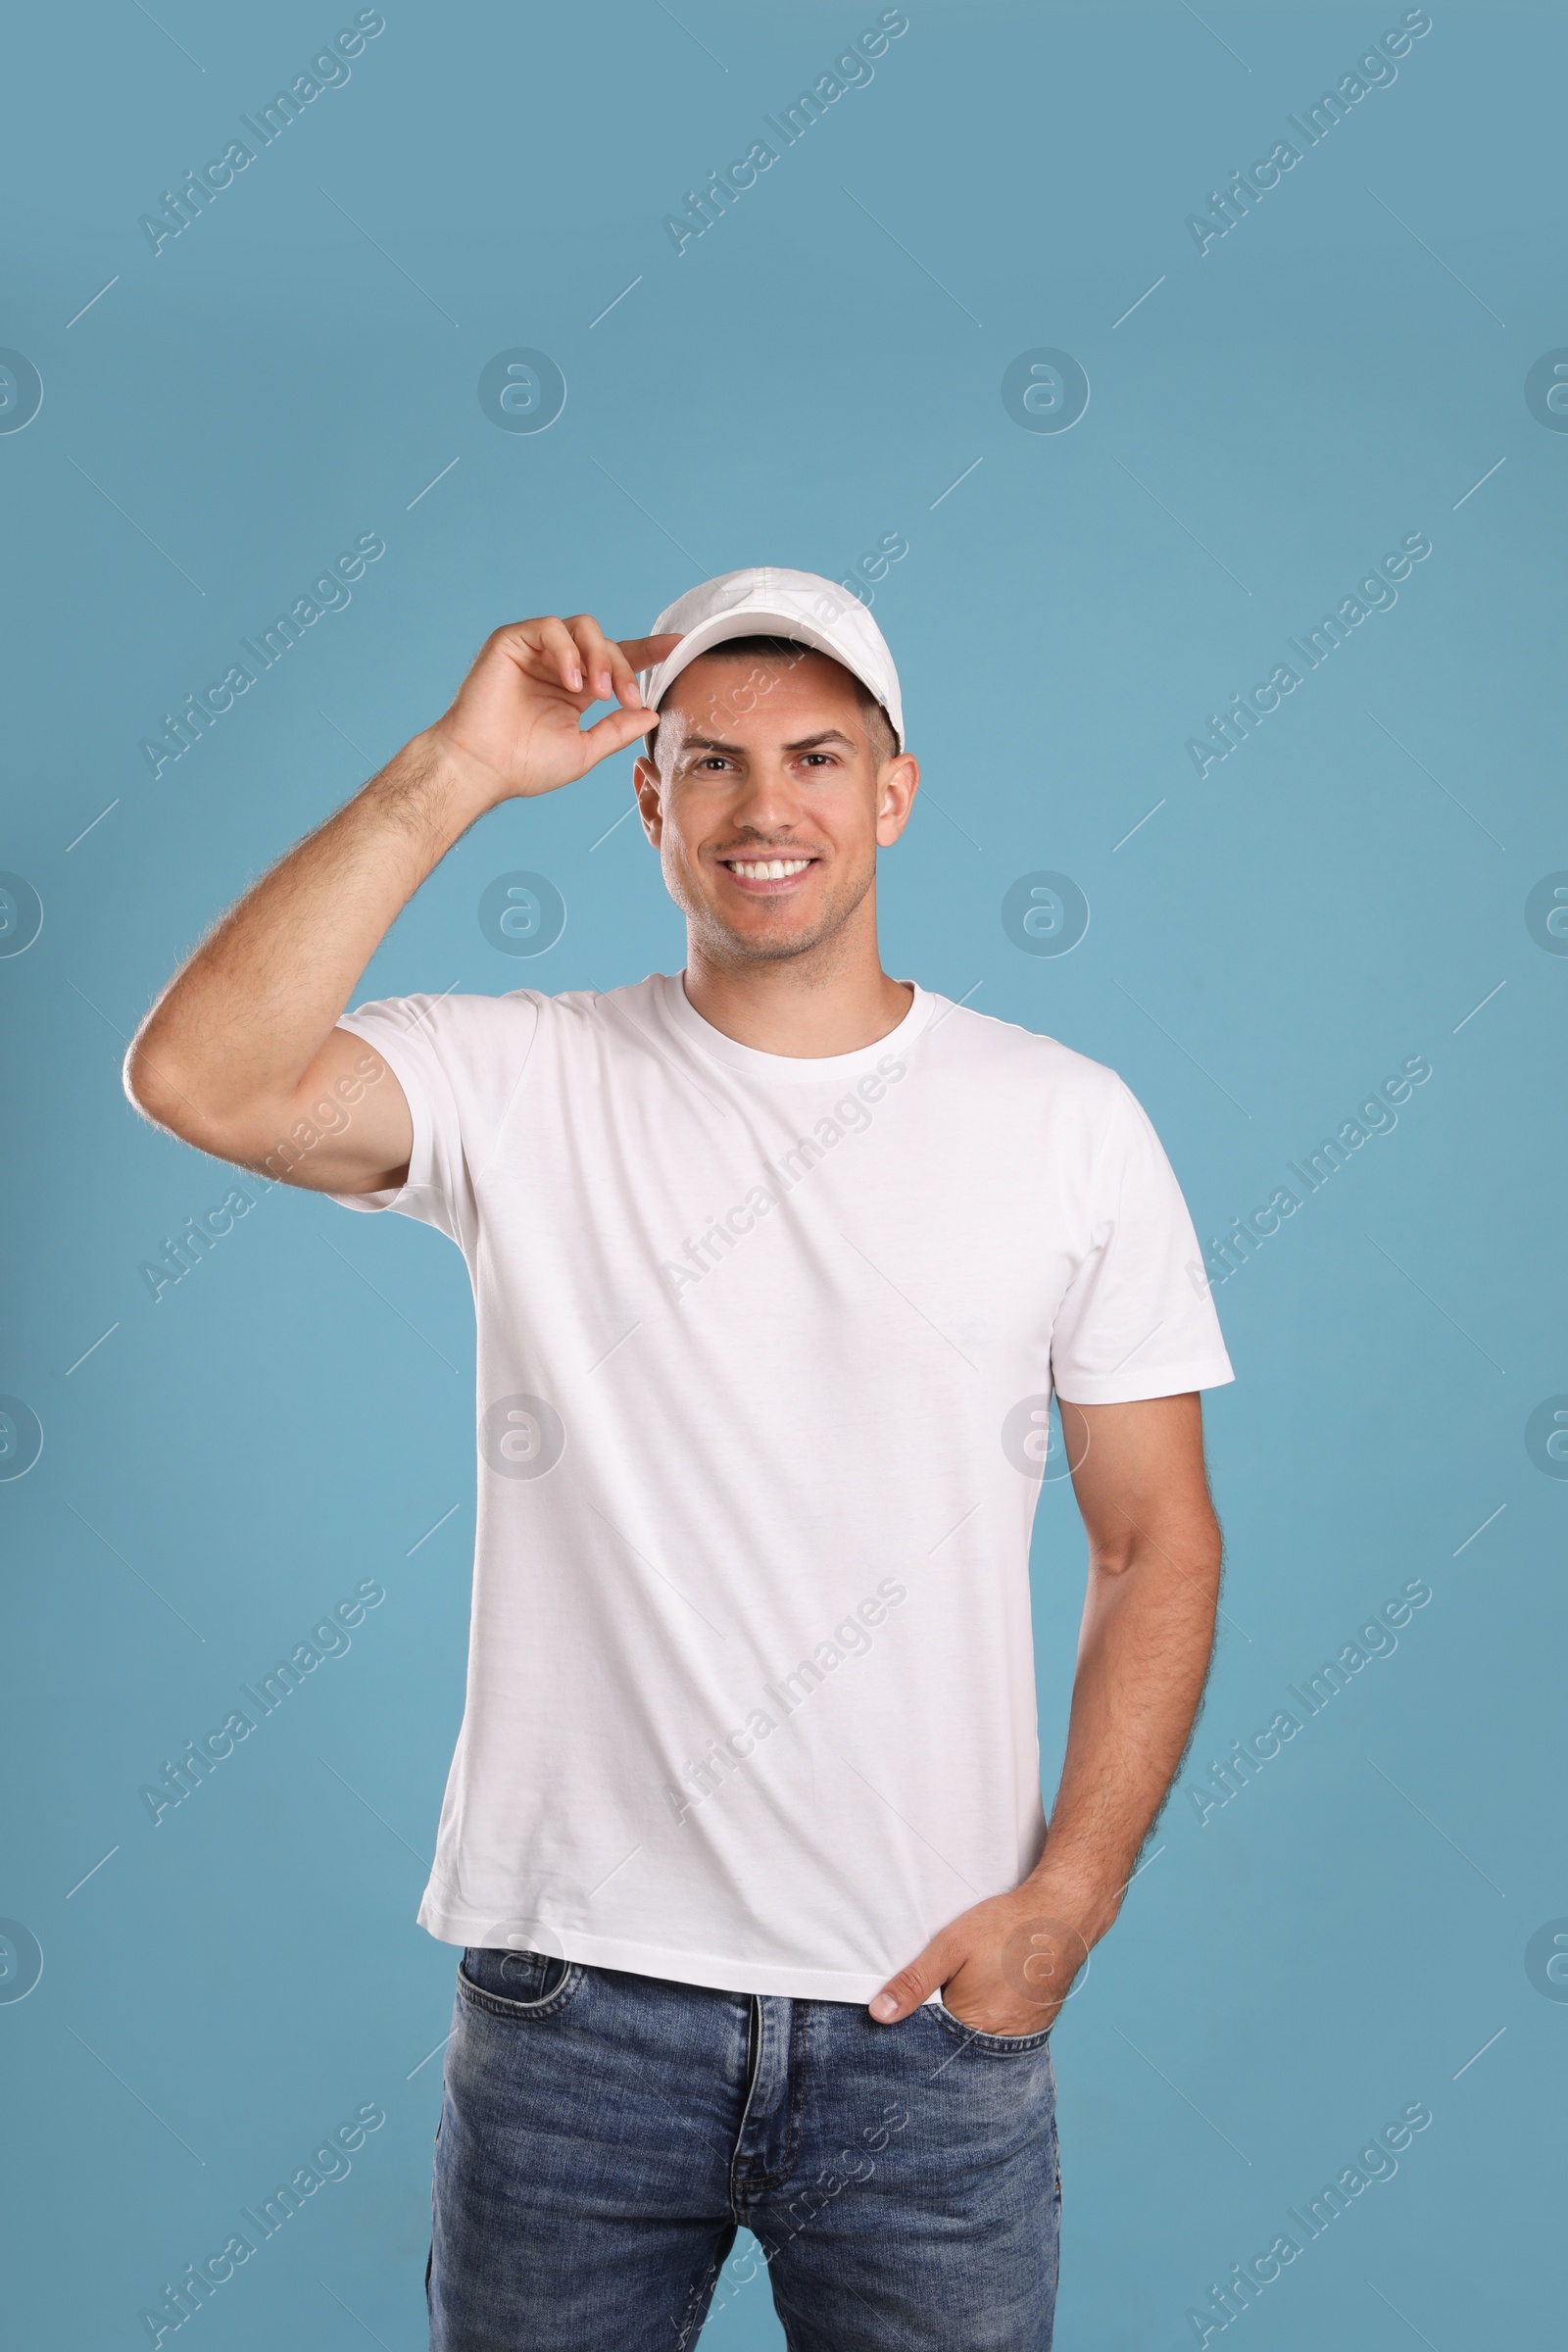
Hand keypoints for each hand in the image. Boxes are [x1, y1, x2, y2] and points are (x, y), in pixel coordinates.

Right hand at [425, 615, 681, 806]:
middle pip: (606, 643)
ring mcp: (536, 651)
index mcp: (578, 688)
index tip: (678, 646)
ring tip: (598, 692)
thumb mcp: (585, 749)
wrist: (483, 768)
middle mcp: (560, 665)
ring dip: (600, 656)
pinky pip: (550, 628)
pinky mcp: (512, 641)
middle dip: (623, 667)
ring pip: (583, 628)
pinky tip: (572, 682)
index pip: (619, 659)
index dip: (648, 652)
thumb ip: (617, 730)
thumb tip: (651, 713)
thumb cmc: (525, 765)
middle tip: (623, 698)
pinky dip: (567, 651)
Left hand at [868, 1883, 1103, 2038]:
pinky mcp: (1036, 2025)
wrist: (1061, 1914)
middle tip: (942, 1991)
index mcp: (974, 2028)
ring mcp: (1023, 2037)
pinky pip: (1003, 2032)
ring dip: (966, 2022)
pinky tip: (987, 1993)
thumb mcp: (950, 1946)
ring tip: (967, 1989)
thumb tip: (879, 2015)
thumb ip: (914, 1982)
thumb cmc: (1004, 1928)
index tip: (907, 2012)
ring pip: (979, 2038)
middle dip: (940, 2027)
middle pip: (956, 2045)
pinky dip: (990, 2018)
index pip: (932, 2045)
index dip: (916, 2028)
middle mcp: (1001, 2043)